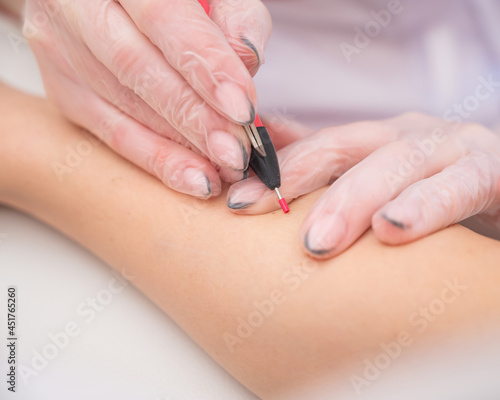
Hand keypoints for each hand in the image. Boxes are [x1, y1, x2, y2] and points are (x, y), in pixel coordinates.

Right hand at [24, 0, 270, 197]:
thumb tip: (246, 61)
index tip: (244, 108)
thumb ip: (234, 16)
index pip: (163, 18)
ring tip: (223, 170)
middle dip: (193, 117)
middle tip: (236, 152)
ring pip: (120, 107)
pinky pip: (111, 134)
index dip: (205, 66)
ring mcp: (61, 51)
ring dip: (178, 147)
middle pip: (137, 69)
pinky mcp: (64, 91)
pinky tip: (194, 179)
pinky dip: (156, 160)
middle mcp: (75, 6)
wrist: (112, 4)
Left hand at [227, 112, 499, 257]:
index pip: (318, 147)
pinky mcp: (492, 169)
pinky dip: (426, 205)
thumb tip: (267, 148)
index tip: (233, 202)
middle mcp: (409, 136)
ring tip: (320, 241)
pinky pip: (460, 185)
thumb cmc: (433, 192)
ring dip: (356, 199)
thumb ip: (330, 168)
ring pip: (398, 163)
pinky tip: (394, 228)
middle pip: (347, 149)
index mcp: (377, 140)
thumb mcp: (380, 180)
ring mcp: (451, 147)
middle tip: (257, 217)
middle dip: (302, 182)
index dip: (276, 171)